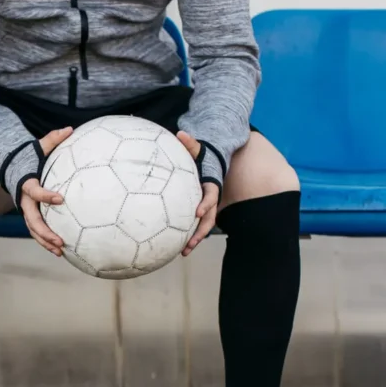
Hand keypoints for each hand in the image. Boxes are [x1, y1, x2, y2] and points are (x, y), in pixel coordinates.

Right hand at [21, 126, 73, 255]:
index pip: (35, 191)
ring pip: (34, 230)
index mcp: (26, 184)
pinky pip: (36, 230)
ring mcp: (25, 210)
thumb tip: (70, 129)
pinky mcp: (29, 215)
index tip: (61, 198)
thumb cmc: (27, 157)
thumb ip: (53, 139)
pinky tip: (59, 250)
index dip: (46, 195)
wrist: (11, 166)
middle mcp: (23, 200)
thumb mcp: (38, 147)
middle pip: (33, 220)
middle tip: (60, 241)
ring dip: (46, 241)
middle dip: (46, 232)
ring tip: (60, 251)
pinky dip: (45, 241)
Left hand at [176, 131, 219, 256]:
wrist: (208, 163)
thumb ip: (190, 144)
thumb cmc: (200, 156)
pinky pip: (194, 225)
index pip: (211, 196)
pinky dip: (187, 235)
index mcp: (211, 185)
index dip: (206, 204)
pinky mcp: (199, 211)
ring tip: (183, 252)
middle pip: (209, 218)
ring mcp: (206, 207)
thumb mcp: (197, 149)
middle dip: (201, 232)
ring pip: (203, 226)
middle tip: (190, 244)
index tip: (197, 212)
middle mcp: (210, 199)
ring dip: (195, 239)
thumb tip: (180, 134)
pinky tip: (175, 247)